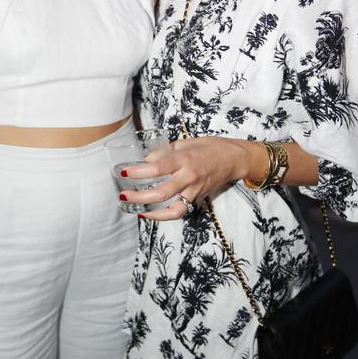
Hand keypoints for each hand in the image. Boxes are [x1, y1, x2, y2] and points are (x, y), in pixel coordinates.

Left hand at [120, 136, 253, 220]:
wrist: (233, 159)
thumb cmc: (208, 147)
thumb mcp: (184, 142)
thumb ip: (163, 152)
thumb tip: (145, 161)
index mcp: (185, 159)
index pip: (158, 168)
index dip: (139, 172)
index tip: (124, 173)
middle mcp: (189, 177)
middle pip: (162, 192)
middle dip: (139, 196)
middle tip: (124, 194)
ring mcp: (194, 191)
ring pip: (172, 209)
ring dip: (152, 212)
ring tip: (136, 210)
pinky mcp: (198, 199)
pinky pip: (180, 211)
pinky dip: (164, 215)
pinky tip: (150, 213)